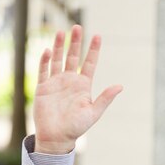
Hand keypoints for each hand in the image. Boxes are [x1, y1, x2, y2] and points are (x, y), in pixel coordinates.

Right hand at [33, 25, 121, 153]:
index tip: (98, 36)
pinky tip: (48, 51)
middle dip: (76, 42)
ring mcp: (56, 83)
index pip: (89, 63)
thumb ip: (105, 98)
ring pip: (58, 60)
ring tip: (62, 32)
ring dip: (59, 46)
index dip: (93, 50)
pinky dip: (45, 60)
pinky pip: (43, 70)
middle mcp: (70, 81)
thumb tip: (120, 86)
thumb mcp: (94, 112)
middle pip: (73, 57)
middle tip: (78, 27)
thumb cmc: (77, 127)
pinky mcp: (43, 87)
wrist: (57, 137)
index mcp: (84, 86)